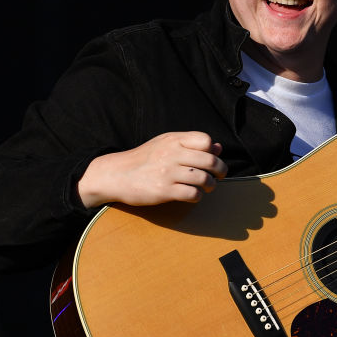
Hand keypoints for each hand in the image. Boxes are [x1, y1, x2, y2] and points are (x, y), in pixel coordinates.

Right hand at [77, 131, 227, 207]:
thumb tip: (218, 147)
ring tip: (208, 187)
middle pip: (210, 160)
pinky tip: (193, 195)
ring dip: (211, 185)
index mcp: (173, 140)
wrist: (116, 174)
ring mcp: (167, 172)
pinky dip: (198, 196)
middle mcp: (171, 154)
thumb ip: (191, 145)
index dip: (212, 150)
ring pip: (204, 178)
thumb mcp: (165, 145)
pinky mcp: (164, 190)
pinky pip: (192, 194)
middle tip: (219, 176)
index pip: (205, 140)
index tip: (211, 159)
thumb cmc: (144, 159)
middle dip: (220, 170)